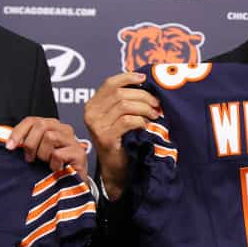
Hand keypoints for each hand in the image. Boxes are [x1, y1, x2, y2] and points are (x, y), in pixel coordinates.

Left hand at [7, 117, 87, 181]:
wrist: (71, 186)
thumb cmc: (52, 167)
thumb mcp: (36, 152)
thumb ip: (26, 143)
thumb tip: (9, 142)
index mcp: (52, 126)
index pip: (31, 120)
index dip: (18, 132)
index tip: (10, 146)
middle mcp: (63, 129)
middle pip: (40, 125)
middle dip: (30, 144)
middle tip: (30, 159)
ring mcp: (73, 140)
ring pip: (49, 137)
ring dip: (43, 155)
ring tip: (47, 163)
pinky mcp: (79, 152)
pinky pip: (57, 154)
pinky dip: (53, 164)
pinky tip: (57, 169)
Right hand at [83, 72, 160, 199]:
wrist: (116, 168)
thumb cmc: (121, 140)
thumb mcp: (117, 117)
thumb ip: (123, 101)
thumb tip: (143, 82)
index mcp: (92, 105)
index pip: (110, 83)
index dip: (128, 78)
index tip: (144, 79)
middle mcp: (91, 113)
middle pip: (120, 93)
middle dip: (143, 96)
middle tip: (157, 104)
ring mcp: (97, 126)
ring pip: (124, 105)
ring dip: (144, 108)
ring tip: (154, 115)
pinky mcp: (106, 138)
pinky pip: (127, 121)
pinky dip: (141, 121)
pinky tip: (146, 126)